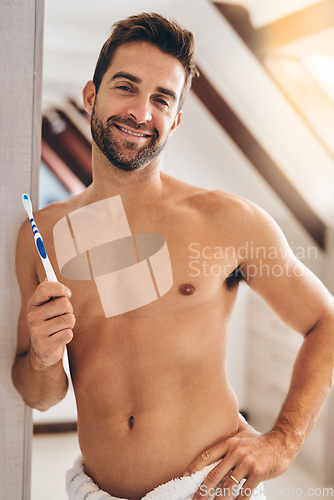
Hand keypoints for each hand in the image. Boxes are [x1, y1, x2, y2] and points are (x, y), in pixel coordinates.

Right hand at [26, 280, 74, 369]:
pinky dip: (68, 336)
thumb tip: (49, 275)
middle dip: (69, 309)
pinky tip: (59, 338)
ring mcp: (37, 332)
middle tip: (63, 316)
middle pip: (64, 303)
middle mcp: (32, 317)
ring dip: (70, 324)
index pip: (44, 288)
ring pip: (69, 319)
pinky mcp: (45, 346)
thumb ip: (50, 293)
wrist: (43, 351)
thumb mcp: (47, 308)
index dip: (60, 288)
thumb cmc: (50, 324)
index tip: (68, 293)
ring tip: (61, 328)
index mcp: (32, 304)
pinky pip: (69, 334)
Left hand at [184, 423, 298, 498]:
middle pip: (214, 474)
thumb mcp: (243, 431)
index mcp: (229, 442)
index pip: (207, 455)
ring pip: (228, 487)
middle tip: (195, 499)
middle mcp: (236, 452)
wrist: (282, 443)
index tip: (185, 476)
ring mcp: (247, 463)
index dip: (195, 466)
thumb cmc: (259, 440)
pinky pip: (244, 492)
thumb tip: (224, 416)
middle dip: (203, 490)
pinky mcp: (257, 474)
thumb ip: (232, 427)